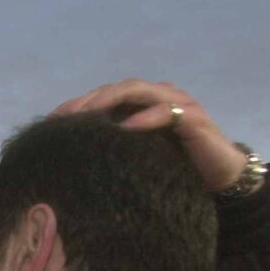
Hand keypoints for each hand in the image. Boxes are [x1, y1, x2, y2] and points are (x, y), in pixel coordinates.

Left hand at [51, 78, 253, 193]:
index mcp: (138, 105)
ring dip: (110, 101)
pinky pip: (168, 112)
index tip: (48, 123)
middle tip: (63, 118)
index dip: (75, 107)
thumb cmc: (173, 170)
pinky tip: (127, 128)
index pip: (101, 98)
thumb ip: (109, 152)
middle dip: (87, 101)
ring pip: (138, 92)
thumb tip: (66, 165)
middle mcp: (156, 97)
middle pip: (115, 89)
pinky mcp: (194, 119)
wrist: (221, 180)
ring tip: (88, 115)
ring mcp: (176, 103)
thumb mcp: (133, 160)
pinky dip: (147, 118)